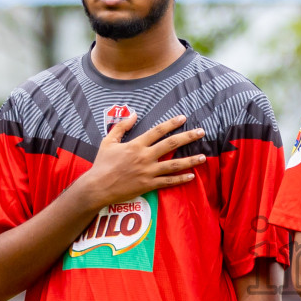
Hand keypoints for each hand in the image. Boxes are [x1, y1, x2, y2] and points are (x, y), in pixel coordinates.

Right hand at [78, 112, 204, 207]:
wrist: (98, 186)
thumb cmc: (102, 164)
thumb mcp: (108, 141)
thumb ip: (121, 127)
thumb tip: (133, 114)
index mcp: (136, 145)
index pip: (157, 131)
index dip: (171, 123)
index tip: (183, 118)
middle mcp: (145, 157)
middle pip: (170, 144)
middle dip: (188, 137)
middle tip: (201, 132)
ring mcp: (148, 172)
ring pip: (174, 165)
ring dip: (190, 160)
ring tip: (203, 157)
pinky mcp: (148, 185)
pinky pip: (168, 182)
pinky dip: (180, 179)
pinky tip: (191, 176)